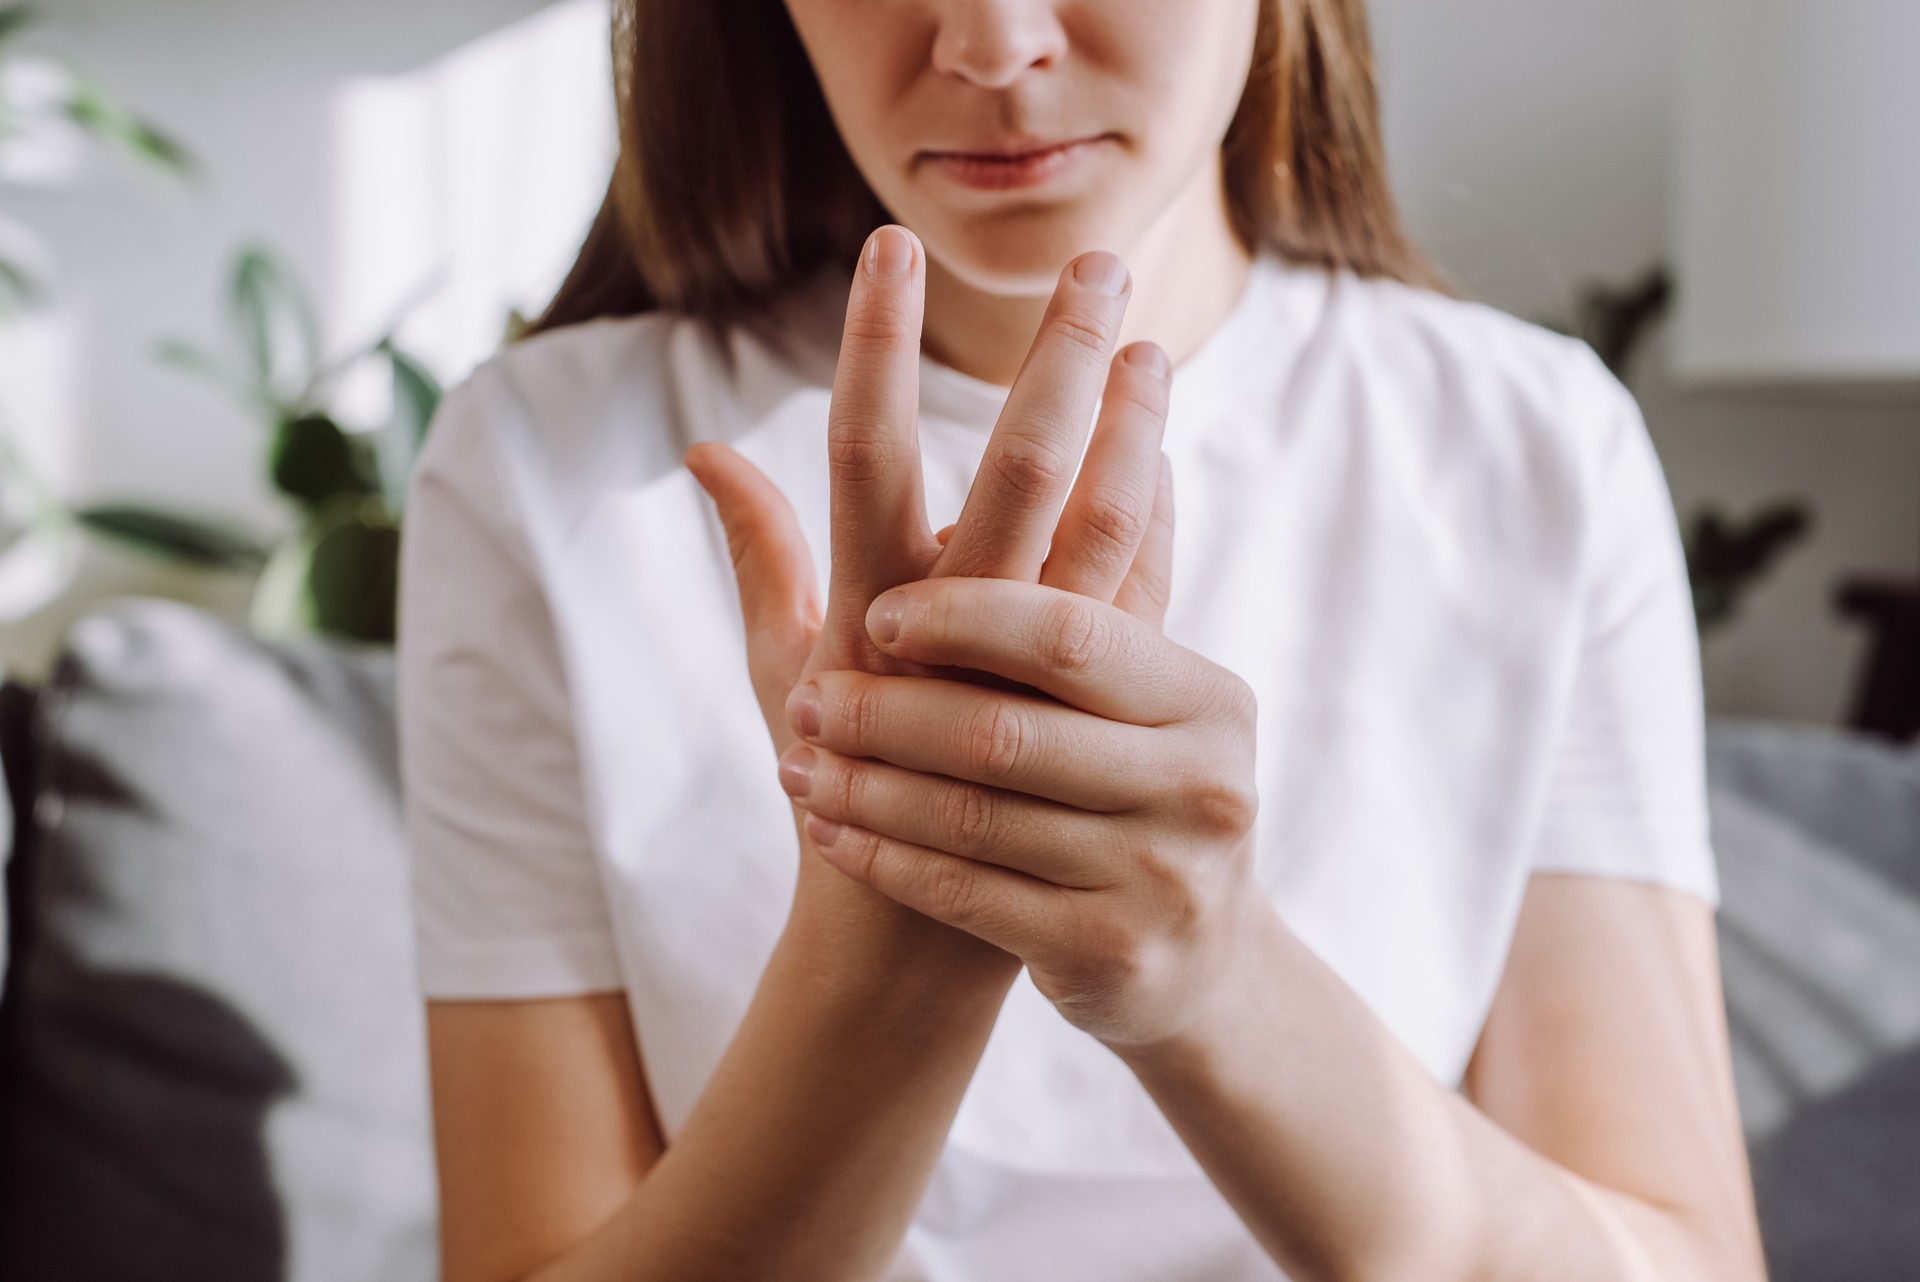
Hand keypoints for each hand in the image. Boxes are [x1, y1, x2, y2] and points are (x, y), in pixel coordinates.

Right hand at [686, 224, 1175, 950]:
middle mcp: (951, 633)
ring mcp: (1031, 675)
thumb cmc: (832, 787)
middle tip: (1096, 262)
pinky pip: (1133, 598)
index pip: (865, 449)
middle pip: (1017, 469)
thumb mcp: (777, 668)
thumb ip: (757, 550)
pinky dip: (1150, 519)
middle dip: (1058, 360)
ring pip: (1102, 528)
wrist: (912, 932)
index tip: (891, 246)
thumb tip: (707, 447)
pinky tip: (1163, 449)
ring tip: (1154, 337)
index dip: (874, 344)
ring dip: (1134, 428)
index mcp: (862, 609)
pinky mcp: (1089, 713)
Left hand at [776, 575, 1265, 1049]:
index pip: (1069, 634)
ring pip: (974, 817)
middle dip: (894, 710)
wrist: (1195, 962)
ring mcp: (1158, 874)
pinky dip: (887, 856)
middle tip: (809, 694)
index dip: (967, 618)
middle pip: (1008, 731)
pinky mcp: (1111, 954)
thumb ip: (1122, 543)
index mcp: (1197, 694)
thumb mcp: (1141, 684)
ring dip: (870, 785)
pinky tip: (829, 831)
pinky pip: (967, 896)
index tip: (878, 612)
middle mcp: (1195, 781)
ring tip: (795, 756)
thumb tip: (1138, 357)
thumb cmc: (1139, 788)